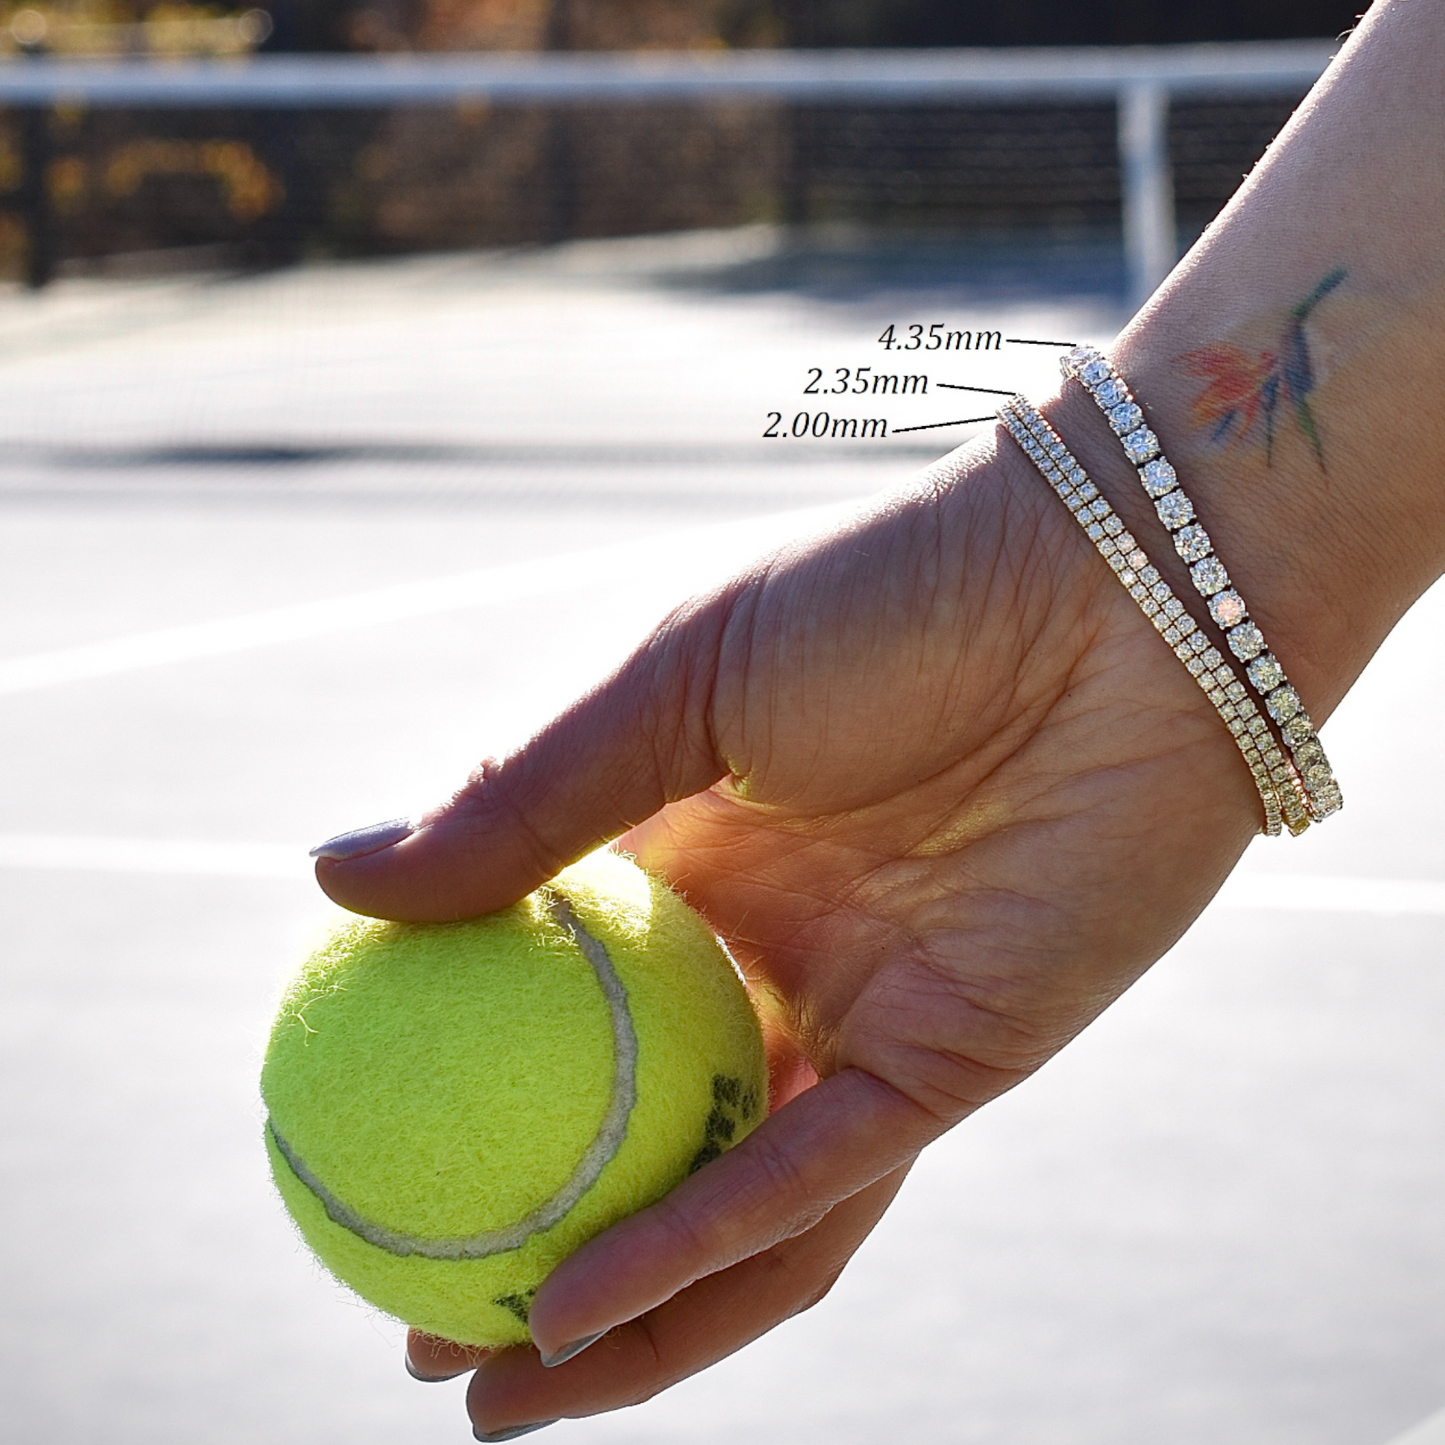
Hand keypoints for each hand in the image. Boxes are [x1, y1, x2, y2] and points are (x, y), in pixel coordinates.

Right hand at [317, 419, 1259, 1435]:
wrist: (1115, 594)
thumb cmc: (893, 602)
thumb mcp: (675, 688)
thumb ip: (524, 798)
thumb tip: (335, 878)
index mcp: (697, 859)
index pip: (554, 999)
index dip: (458, 1077)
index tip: (347, 1133)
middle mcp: (774, 957)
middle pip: (634, 1133)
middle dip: (528, 1238)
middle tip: (405, 1316)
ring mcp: (861, 1020)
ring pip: (728, 1210)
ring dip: (615, 1316)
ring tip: (484, 1389)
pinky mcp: (957, 1064)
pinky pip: (815, 1183)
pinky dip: (700, 1253)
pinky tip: (584, 1307)